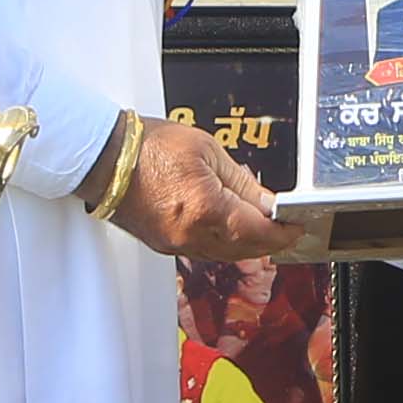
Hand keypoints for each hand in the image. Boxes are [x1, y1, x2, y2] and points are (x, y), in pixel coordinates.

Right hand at [95, 117, 284, 266]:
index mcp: (205, 209)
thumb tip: (270, 204)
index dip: (284, 231)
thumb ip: (243, 183)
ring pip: (226, 254)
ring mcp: (175, 244)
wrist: (104, 158)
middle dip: (271, 240)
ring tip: (264, 226)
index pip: (259, 231)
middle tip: (287, 226)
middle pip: (245, 249)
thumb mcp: (207, 152)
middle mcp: (190, 235)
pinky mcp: (163, 245)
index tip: (298, 224)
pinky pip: (205, 251)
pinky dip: (224, 243)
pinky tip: (232, 228)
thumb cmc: (149, 147)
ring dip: (248, 244)